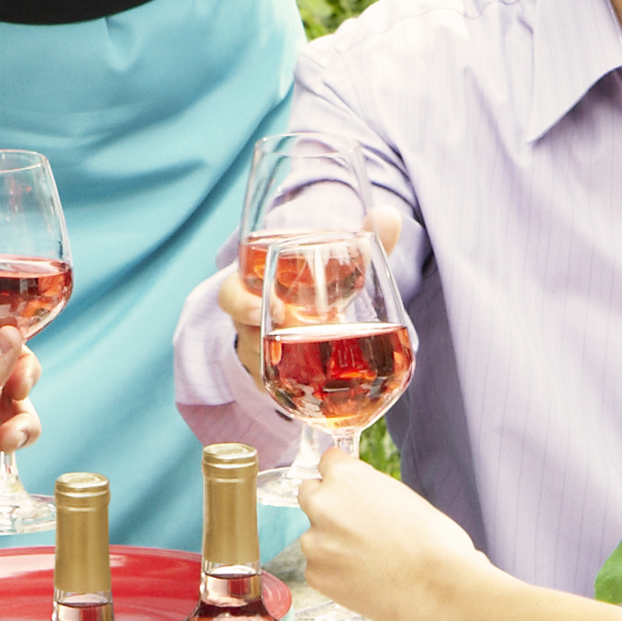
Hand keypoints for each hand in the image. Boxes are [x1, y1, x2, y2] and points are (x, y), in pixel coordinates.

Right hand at [218, 202, 413, 393]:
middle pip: (244, 336)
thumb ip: (363, 244)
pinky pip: (278, 394)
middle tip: (293, 337)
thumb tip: (389, 214)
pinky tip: (320, 406)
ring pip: (262, 368)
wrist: (310, 320)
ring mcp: (263, 356)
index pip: (232, 294)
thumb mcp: (340, 267)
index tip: (261, 306)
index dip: (241, 301)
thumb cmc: (319, 287)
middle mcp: (252, 325)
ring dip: (284, 371)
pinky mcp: (277, 383)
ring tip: (314, 373)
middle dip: (261, 342)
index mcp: (256, 290)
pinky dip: (297, 398)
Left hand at [281, 448, 485, 620]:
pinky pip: (319, 567)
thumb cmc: (433, 541)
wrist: (437, 587)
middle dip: (327, 507)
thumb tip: (357, 495)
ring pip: (315, 536)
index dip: (342, 478)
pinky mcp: (315, 575)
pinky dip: (336, 572)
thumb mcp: (402, 495)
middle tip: (356, 527)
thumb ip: (369, 490)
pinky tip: (364, 578)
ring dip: (332, 544)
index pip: (328, 463)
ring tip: (369, 560)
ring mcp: (315, 542)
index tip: (350, 490)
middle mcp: (322, 504)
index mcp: (345, 477)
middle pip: (310, 495)